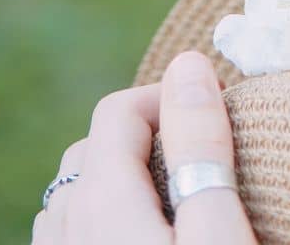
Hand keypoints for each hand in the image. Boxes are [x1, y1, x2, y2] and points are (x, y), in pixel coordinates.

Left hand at [32, 50, 259, 243]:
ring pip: (75, 198)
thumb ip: (200, 148)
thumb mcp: (218, 234)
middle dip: (148, 137)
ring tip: (175, 202)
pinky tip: (138, 238)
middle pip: (92, 149)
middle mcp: (64, 228)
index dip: (176, 97)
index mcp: (102, 201)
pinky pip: (67, 236)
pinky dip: (98, 221)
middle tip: (206, 161)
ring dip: (119, 182)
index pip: (120, 107)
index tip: (225, 116)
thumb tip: (188, 62)